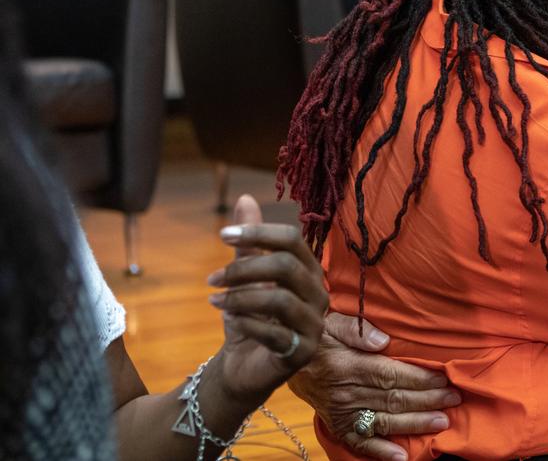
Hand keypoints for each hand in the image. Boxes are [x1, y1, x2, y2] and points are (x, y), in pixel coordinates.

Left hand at [205, 194, 327, 407]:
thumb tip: (246, 198)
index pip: (292, 240)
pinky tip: (229, 321)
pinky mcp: (304, 352)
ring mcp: (314, 324)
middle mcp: (318, 294)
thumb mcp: (245, 277)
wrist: (244, 366)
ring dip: (240, 298)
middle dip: (243, 269)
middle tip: (212, 278)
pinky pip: (275, 334)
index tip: (222, 235)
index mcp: (308, 271)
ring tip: (215, 301)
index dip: (258, 233)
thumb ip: (249, 243)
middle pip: (286, 266)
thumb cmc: (249, 317)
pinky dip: (247, 324)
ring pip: (280, 300)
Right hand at [287, 311, 459, 460]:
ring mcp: (341, 413)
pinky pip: (360, 442)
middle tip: (454, 400)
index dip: (420, 379)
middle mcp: (346, 394)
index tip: (444, 379)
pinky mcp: (337, 425)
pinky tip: (402, 456)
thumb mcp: (333, 322)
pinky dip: (381, 451)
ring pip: (384, 420)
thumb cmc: (319, 336)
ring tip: (441, 423)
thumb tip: (383, 340)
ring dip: (414, 423)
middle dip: (427, 400)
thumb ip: (357, 330)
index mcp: (349, 366)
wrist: (287, 359)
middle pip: (393, 399)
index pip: (391, 375)